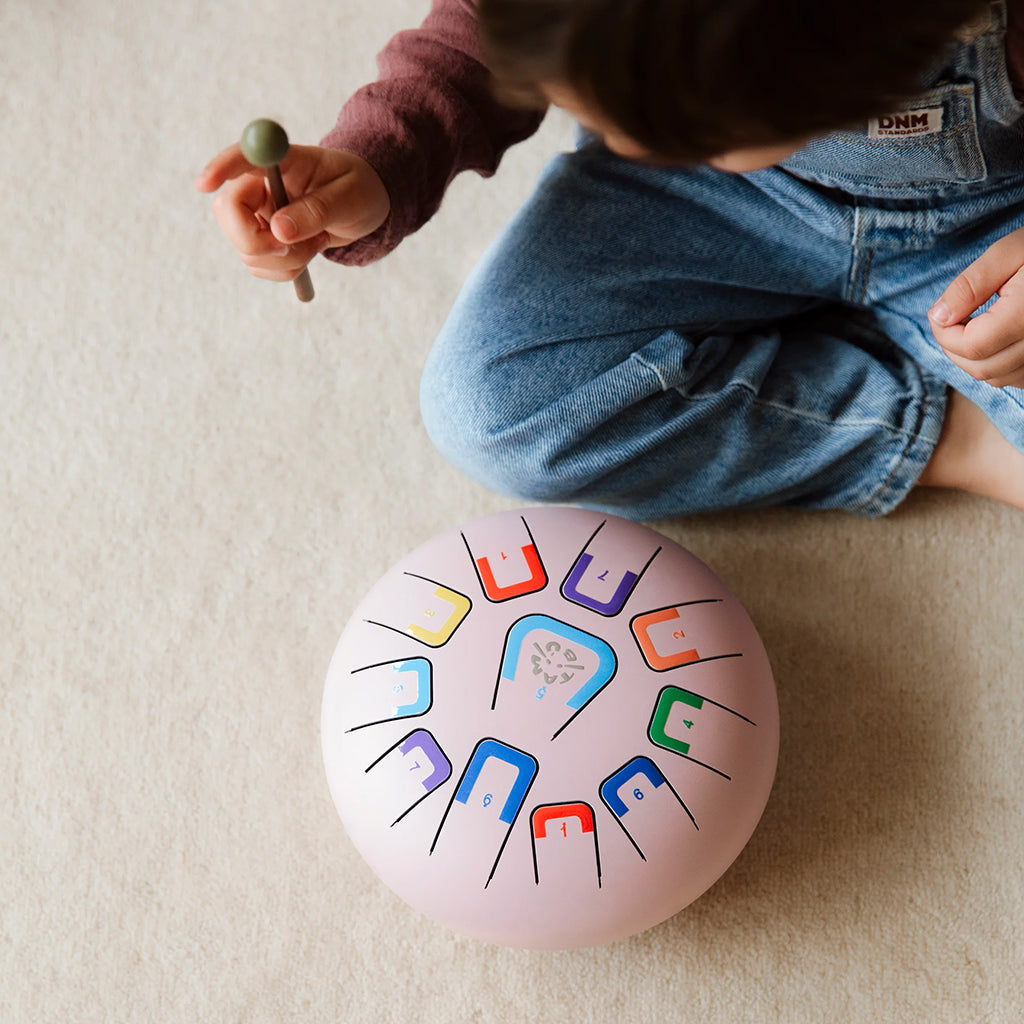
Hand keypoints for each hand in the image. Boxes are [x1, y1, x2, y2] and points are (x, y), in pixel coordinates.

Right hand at [194, 144, 390, 280]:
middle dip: (256, 241)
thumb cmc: (361, 190)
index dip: (221, 168)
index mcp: (283, 162)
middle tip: (291, 245)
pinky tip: (307, 253)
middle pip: (227, 211)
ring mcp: (258, 213)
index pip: (243, 157)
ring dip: (283, 260)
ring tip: (317, 243)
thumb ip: (317, 211)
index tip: (204, 184)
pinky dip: (284, 270)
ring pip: (245, 249)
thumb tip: (279, 232)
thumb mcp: (350, 198)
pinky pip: (258, 265)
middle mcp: (261, 185)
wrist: (365, 206)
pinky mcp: (263, 239)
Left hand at [928, 225, 1023, 388]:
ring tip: (974, 325)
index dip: (944, 334)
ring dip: (974, 358)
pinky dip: (998, 365)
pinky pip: (1017, 378)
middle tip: (952, 319)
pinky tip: (997, 338)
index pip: (971, 346)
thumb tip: (938, 316)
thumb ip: (970, 285)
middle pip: (982, 368)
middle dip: (955, 348)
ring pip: (997, 378)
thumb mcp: (1008, 253)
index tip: (940, 313)